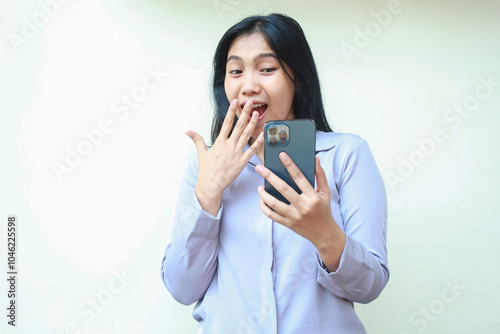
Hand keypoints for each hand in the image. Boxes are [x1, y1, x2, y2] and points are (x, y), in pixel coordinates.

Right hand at [186, 99, 263, 215]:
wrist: (211, 184)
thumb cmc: (206, 170)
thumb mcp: (201, 153)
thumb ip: (197, 140)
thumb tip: (188, 131)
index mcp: (219, 142)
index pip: (227, 123)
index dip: (231, 111)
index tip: (235, 102)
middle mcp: (229, 145)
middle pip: (239, 126)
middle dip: (244, 113)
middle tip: (249, 103)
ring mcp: (236, 153)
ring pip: (246, 135)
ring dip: (252, 124)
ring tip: (256, 114)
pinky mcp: (242, 162)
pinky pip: (252, 150)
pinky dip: (258, 142)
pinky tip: (263, 135)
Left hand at [255, 153, 345, 271]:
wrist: (324, 234)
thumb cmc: (324, 210)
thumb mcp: (325, 192)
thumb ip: (320, 175)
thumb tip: (315, 159)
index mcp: (313, 197)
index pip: (299, 177)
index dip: (290, 164)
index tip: (281, 155)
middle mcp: (303, 206)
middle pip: (283, 188)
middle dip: (269, 176)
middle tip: (259, 168)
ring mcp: (294, 216)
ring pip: (274, 203)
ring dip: (263, 194)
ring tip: (259, 187)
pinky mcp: (288, 224)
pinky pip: (272, 215)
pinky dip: (264, 207)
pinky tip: (262, 200)